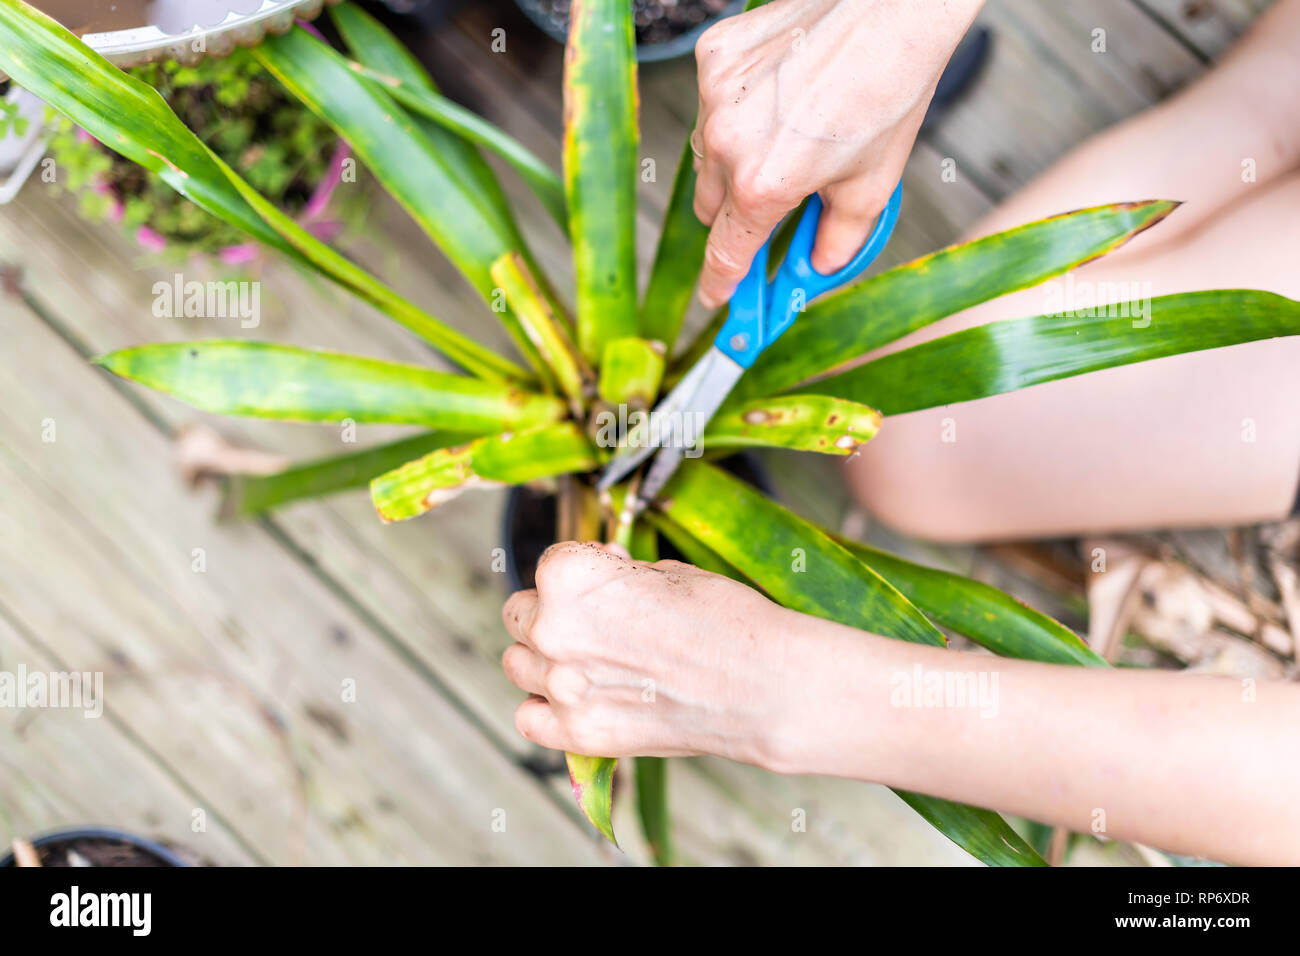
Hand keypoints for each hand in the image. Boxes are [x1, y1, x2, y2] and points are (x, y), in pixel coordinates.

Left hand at [500, 541, 802, 764]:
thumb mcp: (666, 573)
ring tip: (587, 662)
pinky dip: (544, 710)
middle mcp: (552, 629)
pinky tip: (576, 701)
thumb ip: (616, 575)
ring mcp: (561, 686)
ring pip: (517, 665)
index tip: (611, 578)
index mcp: (569, 576)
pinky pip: (528, 719)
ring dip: (543, 660)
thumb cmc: (725, 619)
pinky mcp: (578, 734)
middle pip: (521, 614)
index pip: (548, 565)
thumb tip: (598, 576)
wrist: (765, 686)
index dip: (583, 569)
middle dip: (553, 612)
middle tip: (597, 623)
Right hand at [692, 0, 981, 306]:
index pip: (725, 253)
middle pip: (710, 207)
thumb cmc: (888, 93)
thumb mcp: (872, 186)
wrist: (890, 11)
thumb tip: (818, 268)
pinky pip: (711, 103)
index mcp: (764, 184)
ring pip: (706, 153)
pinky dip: (737, 108)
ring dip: (735, 160)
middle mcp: (727, 143)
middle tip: (778, 201)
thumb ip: (837, 241)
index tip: (719, 299)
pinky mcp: (714, 56)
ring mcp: (714, 95)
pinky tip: (780, 92)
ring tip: (790, 132)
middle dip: (739, 214)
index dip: (722, 283)